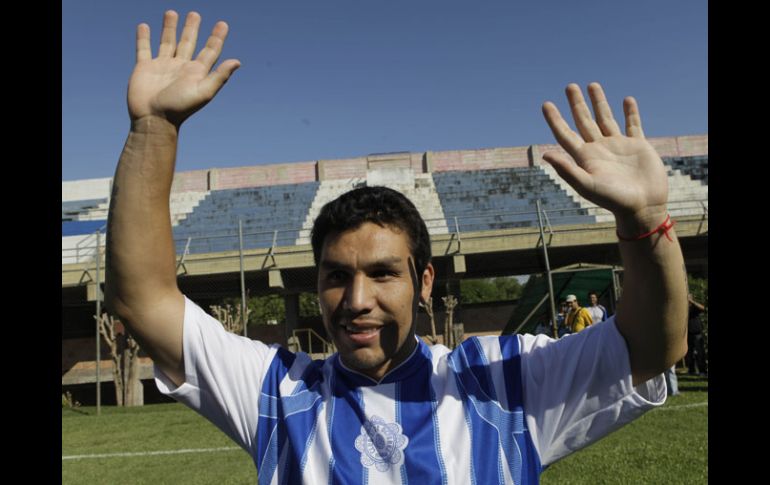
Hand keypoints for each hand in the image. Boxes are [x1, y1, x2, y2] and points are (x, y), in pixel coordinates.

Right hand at [127, 11, 240, 127]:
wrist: (154, 119)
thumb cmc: (180, 108)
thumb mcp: (203, 92)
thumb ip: (219, 76)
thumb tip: (237, 61)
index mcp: (196, 72)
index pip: (209, 51)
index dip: (217, 38)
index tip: (223, 24)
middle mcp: (180, 67)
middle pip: (188, 42)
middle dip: (192, 28)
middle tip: (195, 14)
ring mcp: (162, 66)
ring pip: (167, 42)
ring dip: (169, 28)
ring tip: (171, 12)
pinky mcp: (144, 68)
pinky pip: (144, 49)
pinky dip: (143, 38)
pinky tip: (144, 26)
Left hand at [541, 83, 667, 232]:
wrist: (643, 207)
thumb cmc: (613, 200)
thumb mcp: (587, 185)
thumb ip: (567, 170)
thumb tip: (545, 154)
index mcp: (585, 157)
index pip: (565, 134)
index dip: (555, 120)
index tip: (546, 104)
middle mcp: (599, 149)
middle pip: (584, 121)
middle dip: (577, 104)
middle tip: (569, 86)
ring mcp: (618, 146)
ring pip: (606, 119)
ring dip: (599, 102)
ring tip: (592, 85)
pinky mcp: (638, 146)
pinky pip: (633, 125)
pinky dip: (630, 112)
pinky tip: (627, 100)